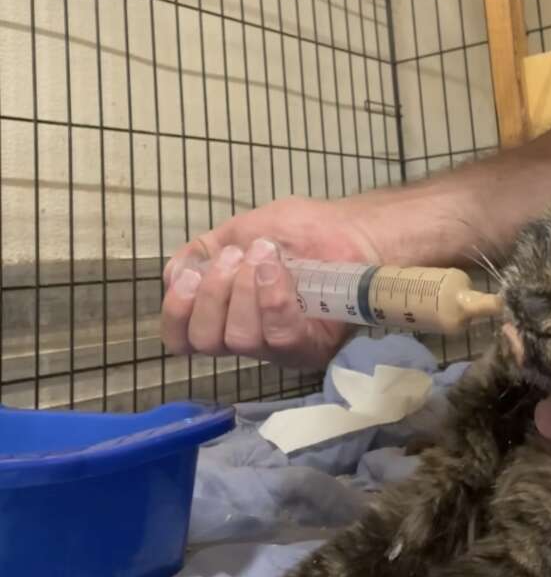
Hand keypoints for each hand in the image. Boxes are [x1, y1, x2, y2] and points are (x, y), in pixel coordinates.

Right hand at [161, 196, 380, 368]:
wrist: (351, 229)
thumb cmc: (299, 231)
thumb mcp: (242, 230)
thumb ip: (205, 250)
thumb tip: (174, 274)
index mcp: (222, 312)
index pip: (181, 337)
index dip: (176, 312)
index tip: (186, 276)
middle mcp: (244, 336)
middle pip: (203, 341)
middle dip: (210, 294)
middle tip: (234, 257)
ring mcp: (276, 347)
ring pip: (238, 339)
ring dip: (243, 292)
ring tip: (263, 256)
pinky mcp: (307, 348)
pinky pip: (277, 336)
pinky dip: (270, 300)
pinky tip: (276, 271)